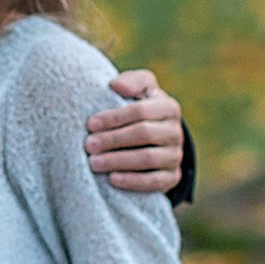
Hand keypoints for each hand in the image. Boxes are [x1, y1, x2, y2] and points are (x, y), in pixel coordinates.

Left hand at [86, 68, 184, 193]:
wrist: (151, 140)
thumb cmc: (137, 109)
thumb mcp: (138, 90)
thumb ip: (131, 81)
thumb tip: (116, 85)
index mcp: (168, 107)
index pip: (140, 111)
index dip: (114, 117)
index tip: (90, 125)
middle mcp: (175, 132)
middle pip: (143, 134)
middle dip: (113, 140)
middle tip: (89, 145)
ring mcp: (175, 155)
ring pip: (147, 159)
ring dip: (118, 161)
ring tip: (94, 163)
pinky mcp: (172, 177)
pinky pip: (154, 181)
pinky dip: (132, 181)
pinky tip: (112, 179)